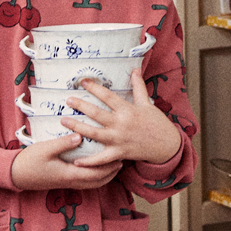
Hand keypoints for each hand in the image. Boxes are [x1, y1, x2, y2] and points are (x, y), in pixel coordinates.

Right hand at [10, 131, 123, 190]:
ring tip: (113, 166)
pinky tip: (95, 167)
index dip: (109, 167)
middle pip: (98, 181)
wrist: (15, 175)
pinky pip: (84, 182)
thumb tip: (80, 136)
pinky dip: (94, 177)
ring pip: (92, 183)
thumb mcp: (45, 149)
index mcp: (69, 174)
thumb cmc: (29, 161)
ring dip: (104, 176)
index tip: (120, 157)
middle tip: (122, 161)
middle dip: (111, 173)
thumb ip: (63, 143)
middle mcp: (71, 181)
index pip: (95, 173)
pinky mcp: (63, 181)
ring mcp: (67, 182)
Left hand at [60, 69, 180, 167]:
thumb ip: (138, 86)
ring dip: (78, 127)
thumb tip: (135, 69)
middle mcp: (121, 124)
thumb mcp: (147, 103)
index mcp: (127, 110)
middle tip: (68, 100)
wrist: (167, 145)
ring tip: (64, 121)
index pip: (108, 96)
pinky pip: (101, 159)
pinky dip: (88, 162)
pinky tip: (76, 161)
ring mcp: (119, 140)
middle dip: (81, 106)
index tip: (83, 81)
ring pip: (94, 133)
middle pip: (97, 114)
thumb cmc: (156, 123)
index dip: (95, 88)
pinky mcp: (119, 153)